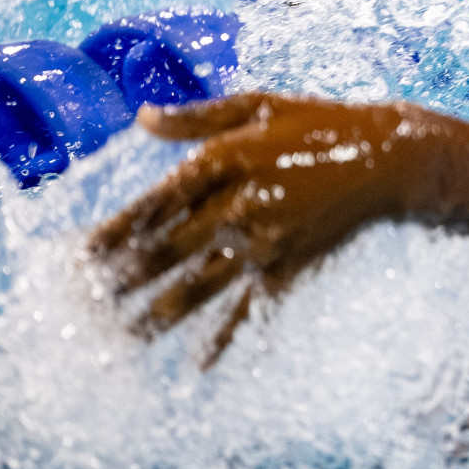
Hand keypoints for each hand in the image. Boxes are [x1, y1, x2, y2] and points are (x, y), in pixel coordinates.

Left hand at [89, 93, 427, 364]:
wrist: (389, 159)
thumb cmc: (322, 125)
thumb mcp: (260, 106)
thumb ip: (199, 117)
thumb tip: (143, 117)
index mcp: (224, 161)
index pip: (153, 205)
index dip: (113, 234)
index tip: (79, 259)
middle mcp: (238, 205)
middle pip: (165, 253)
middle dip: (121, 283)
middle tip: (84, 310)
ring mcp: (264, 242)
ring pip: (199, 287)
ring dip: (157, 317)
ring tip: (122, 340)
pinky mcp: (290, 266)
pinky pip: (251, 308)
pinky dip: (226, 338)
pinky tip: (200, 363)